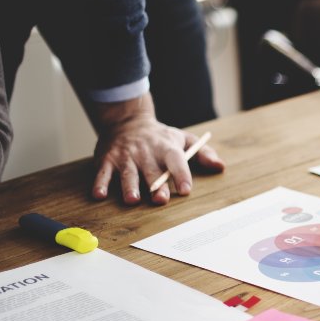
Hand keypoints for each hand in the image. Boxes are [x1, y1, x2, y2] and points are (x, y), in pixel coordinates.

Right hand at [91, 94, 222, 204]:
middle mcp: (145, 152)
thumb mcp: (183, 139)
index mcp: (166, 147)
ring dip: (129, 187)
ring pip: (127, 173)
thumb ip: (202, 153)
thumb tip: (220, 166)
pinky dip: (100, 184)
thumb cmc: (160, 137)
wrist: (126, 120)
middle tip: (160, 200)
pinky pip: (102, 173)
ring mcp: (125, 156)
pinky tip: (99, 195)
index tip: (186, 188)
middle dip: (156, 186)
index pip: (176, 160)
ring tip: (132, 200)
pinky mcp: (107, 160)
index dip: (181, 174)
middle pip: (152, 171)